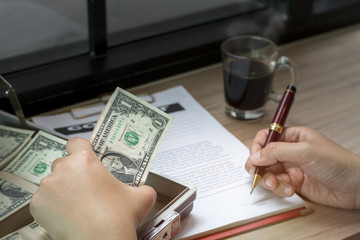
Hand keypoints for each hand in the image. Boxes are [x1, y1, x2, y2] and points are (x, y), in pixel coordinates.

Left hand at [30, 137, 155, 239]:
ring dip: (62, 190)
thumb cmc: (118, 217)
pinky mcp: (37, 205)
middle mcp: (64, 169)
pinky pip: (43, 201)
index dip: (81, 149)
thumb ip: (142, 187)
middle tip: (85, 188)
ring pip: (53, 182)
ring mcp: (48, 187)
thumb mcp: (142, 197)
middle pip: (64, 163)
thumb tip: (145, 191)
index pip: (76, 143)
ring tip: (76, 206)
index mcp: (86, 160)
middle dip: (73, 173)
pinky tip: (66, 216)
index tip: (85, 157)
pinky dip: (51, 207)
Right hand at [245, 126, 359, 208]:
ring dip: (269, 180)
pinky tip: (290, 190)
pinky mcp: (294, 183)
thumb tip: (256, 155)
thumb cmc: (338, 162)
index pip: (267, 137)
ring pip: (268, 173)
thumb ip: (278, 151)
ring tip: (276, 184)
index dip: (257, 147)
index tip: (254, 158)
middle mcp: (290, 151)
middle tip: (258, 175)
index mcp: (293, 137)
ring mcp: (292, 168)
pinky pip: (278, 185)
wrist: (355, 186)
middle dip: (260, 167)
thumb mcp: (305, 151)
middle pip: (264, 157)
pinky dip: (280, 189)